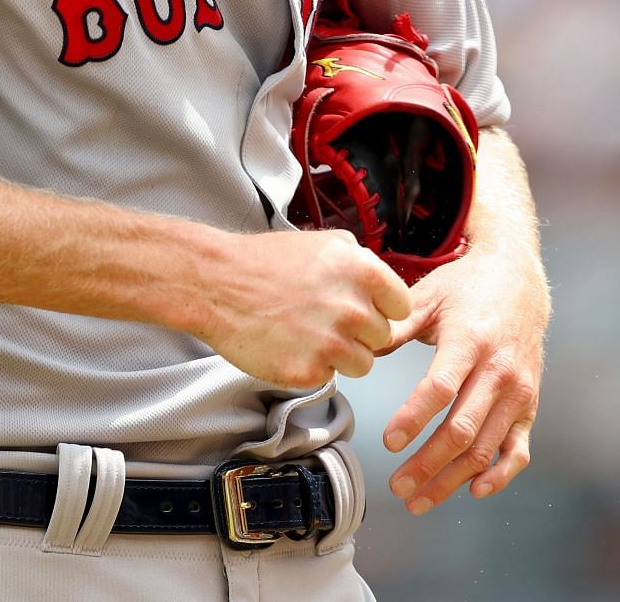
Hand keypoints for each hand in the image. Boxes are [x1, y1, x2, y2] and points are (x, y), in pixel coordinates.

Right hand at [195, 229, 412, 389]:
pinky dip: (312, 367)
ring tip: (309, 333)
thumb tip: (381, 284)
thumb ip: (361, 262)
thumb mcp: (324, 243)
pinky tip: (290, 344)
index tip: (366, 308)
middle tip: (326, 319)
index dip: (383, 308)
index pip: (402, 306)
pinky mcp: (308, 372)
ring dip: (341, 354)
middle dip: (360, 332)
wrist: (216, 284)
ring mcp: (331, 344)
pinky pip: (329, 377)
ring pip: (362, 364)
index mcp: (362, 273)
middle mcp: (352, 309)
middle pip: (383, 338)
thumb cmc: (264, 262)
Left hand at [378, 242, 548, 512]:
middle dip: (427, 463)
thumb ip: (396, 326)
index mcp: (469, 341)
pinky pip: (519, 449)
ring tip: (419, 498)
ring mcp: (517, 391)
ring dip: (452, 479)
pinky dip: (500, 474)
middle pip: (462, 429)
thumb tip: (357, 350)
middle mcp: (498, 370)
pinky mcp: (530, 405)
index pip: (441, 388)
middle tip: (397, 485)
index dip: (414, 418)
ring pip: (485, 448)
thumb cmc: (466, 288)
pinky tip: (474, 490)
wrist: (518, 278)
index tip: (388, 442)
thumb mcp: (428, 296)